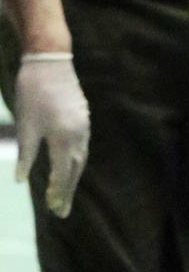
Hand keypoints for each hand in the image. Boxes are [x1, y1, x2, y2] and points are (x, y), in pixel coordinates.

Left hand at [15, 53, 89, 217]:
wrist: (50, 59)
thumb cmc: (33, 94)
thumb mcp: (25, 127)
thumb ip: (26, 156)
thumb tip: (21, 181)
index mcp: (64, 138)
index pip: (63, 173)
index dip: (57, 193)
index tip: (53, 210)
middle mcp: (79, 133)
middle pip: (76, 168)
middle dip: (68, 190)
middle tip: (62, 211)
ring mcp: (83, 123)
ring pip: (81, 156)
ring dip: (74, 176)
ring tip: (66, 192)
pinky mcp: (82, 115)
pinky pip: (82, 144)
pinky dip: (76, 160)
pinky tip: (70, 163)